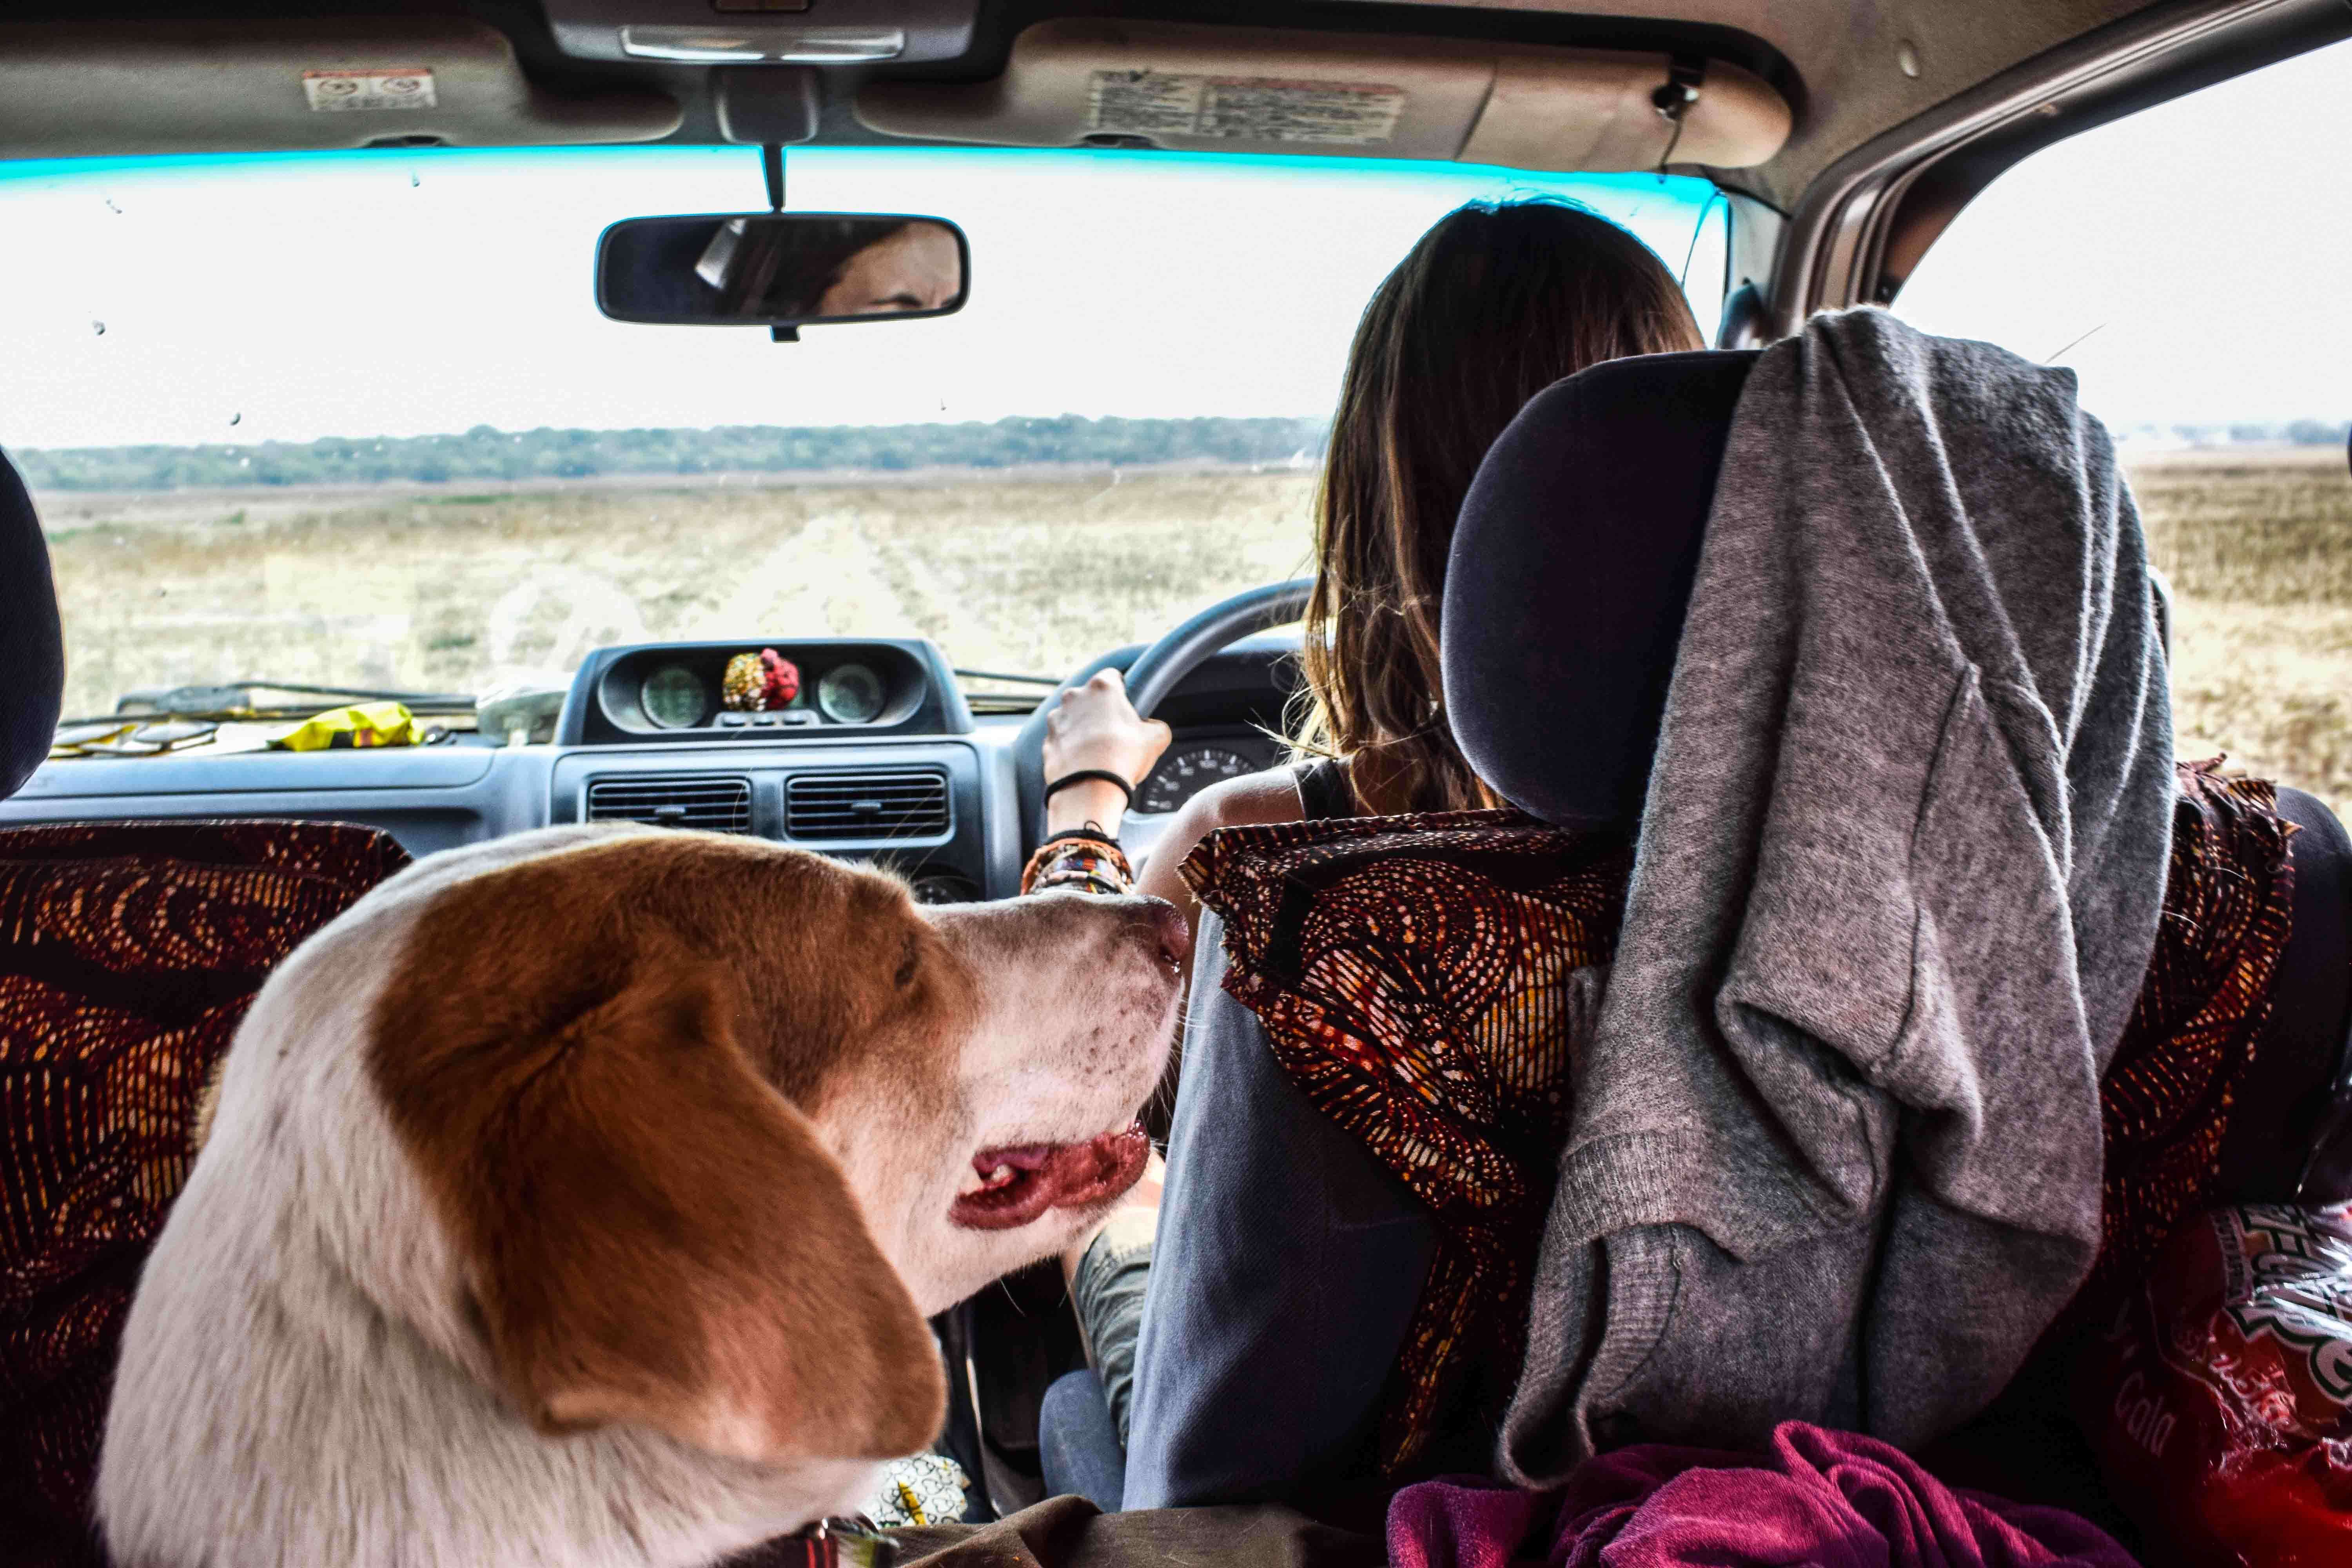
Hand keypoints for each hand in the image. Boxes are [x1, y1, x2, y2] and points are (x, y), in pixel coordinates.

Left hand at [1043, 669, 1170, 832]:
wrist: (1089, 788)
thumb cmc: (1122, 757)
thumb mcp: (1156, 739)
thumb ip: (1157, 726)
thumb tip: (1155, 729)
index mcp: (1102, 687)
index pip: (1113, 676)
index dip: (1122, 690)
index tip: (1126, 705)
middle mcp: (1074, 697)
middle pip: (1090, 698)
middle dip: (1100, 711)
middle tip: (1115, 733)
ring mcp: (1057, 719)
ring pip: (1073, 718)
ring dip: (1083, 729)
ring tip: (1098, 751)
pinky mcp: (1047, 741)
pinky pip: (1062, 740)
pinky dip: (1071, 748)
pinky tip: (1084, 763)